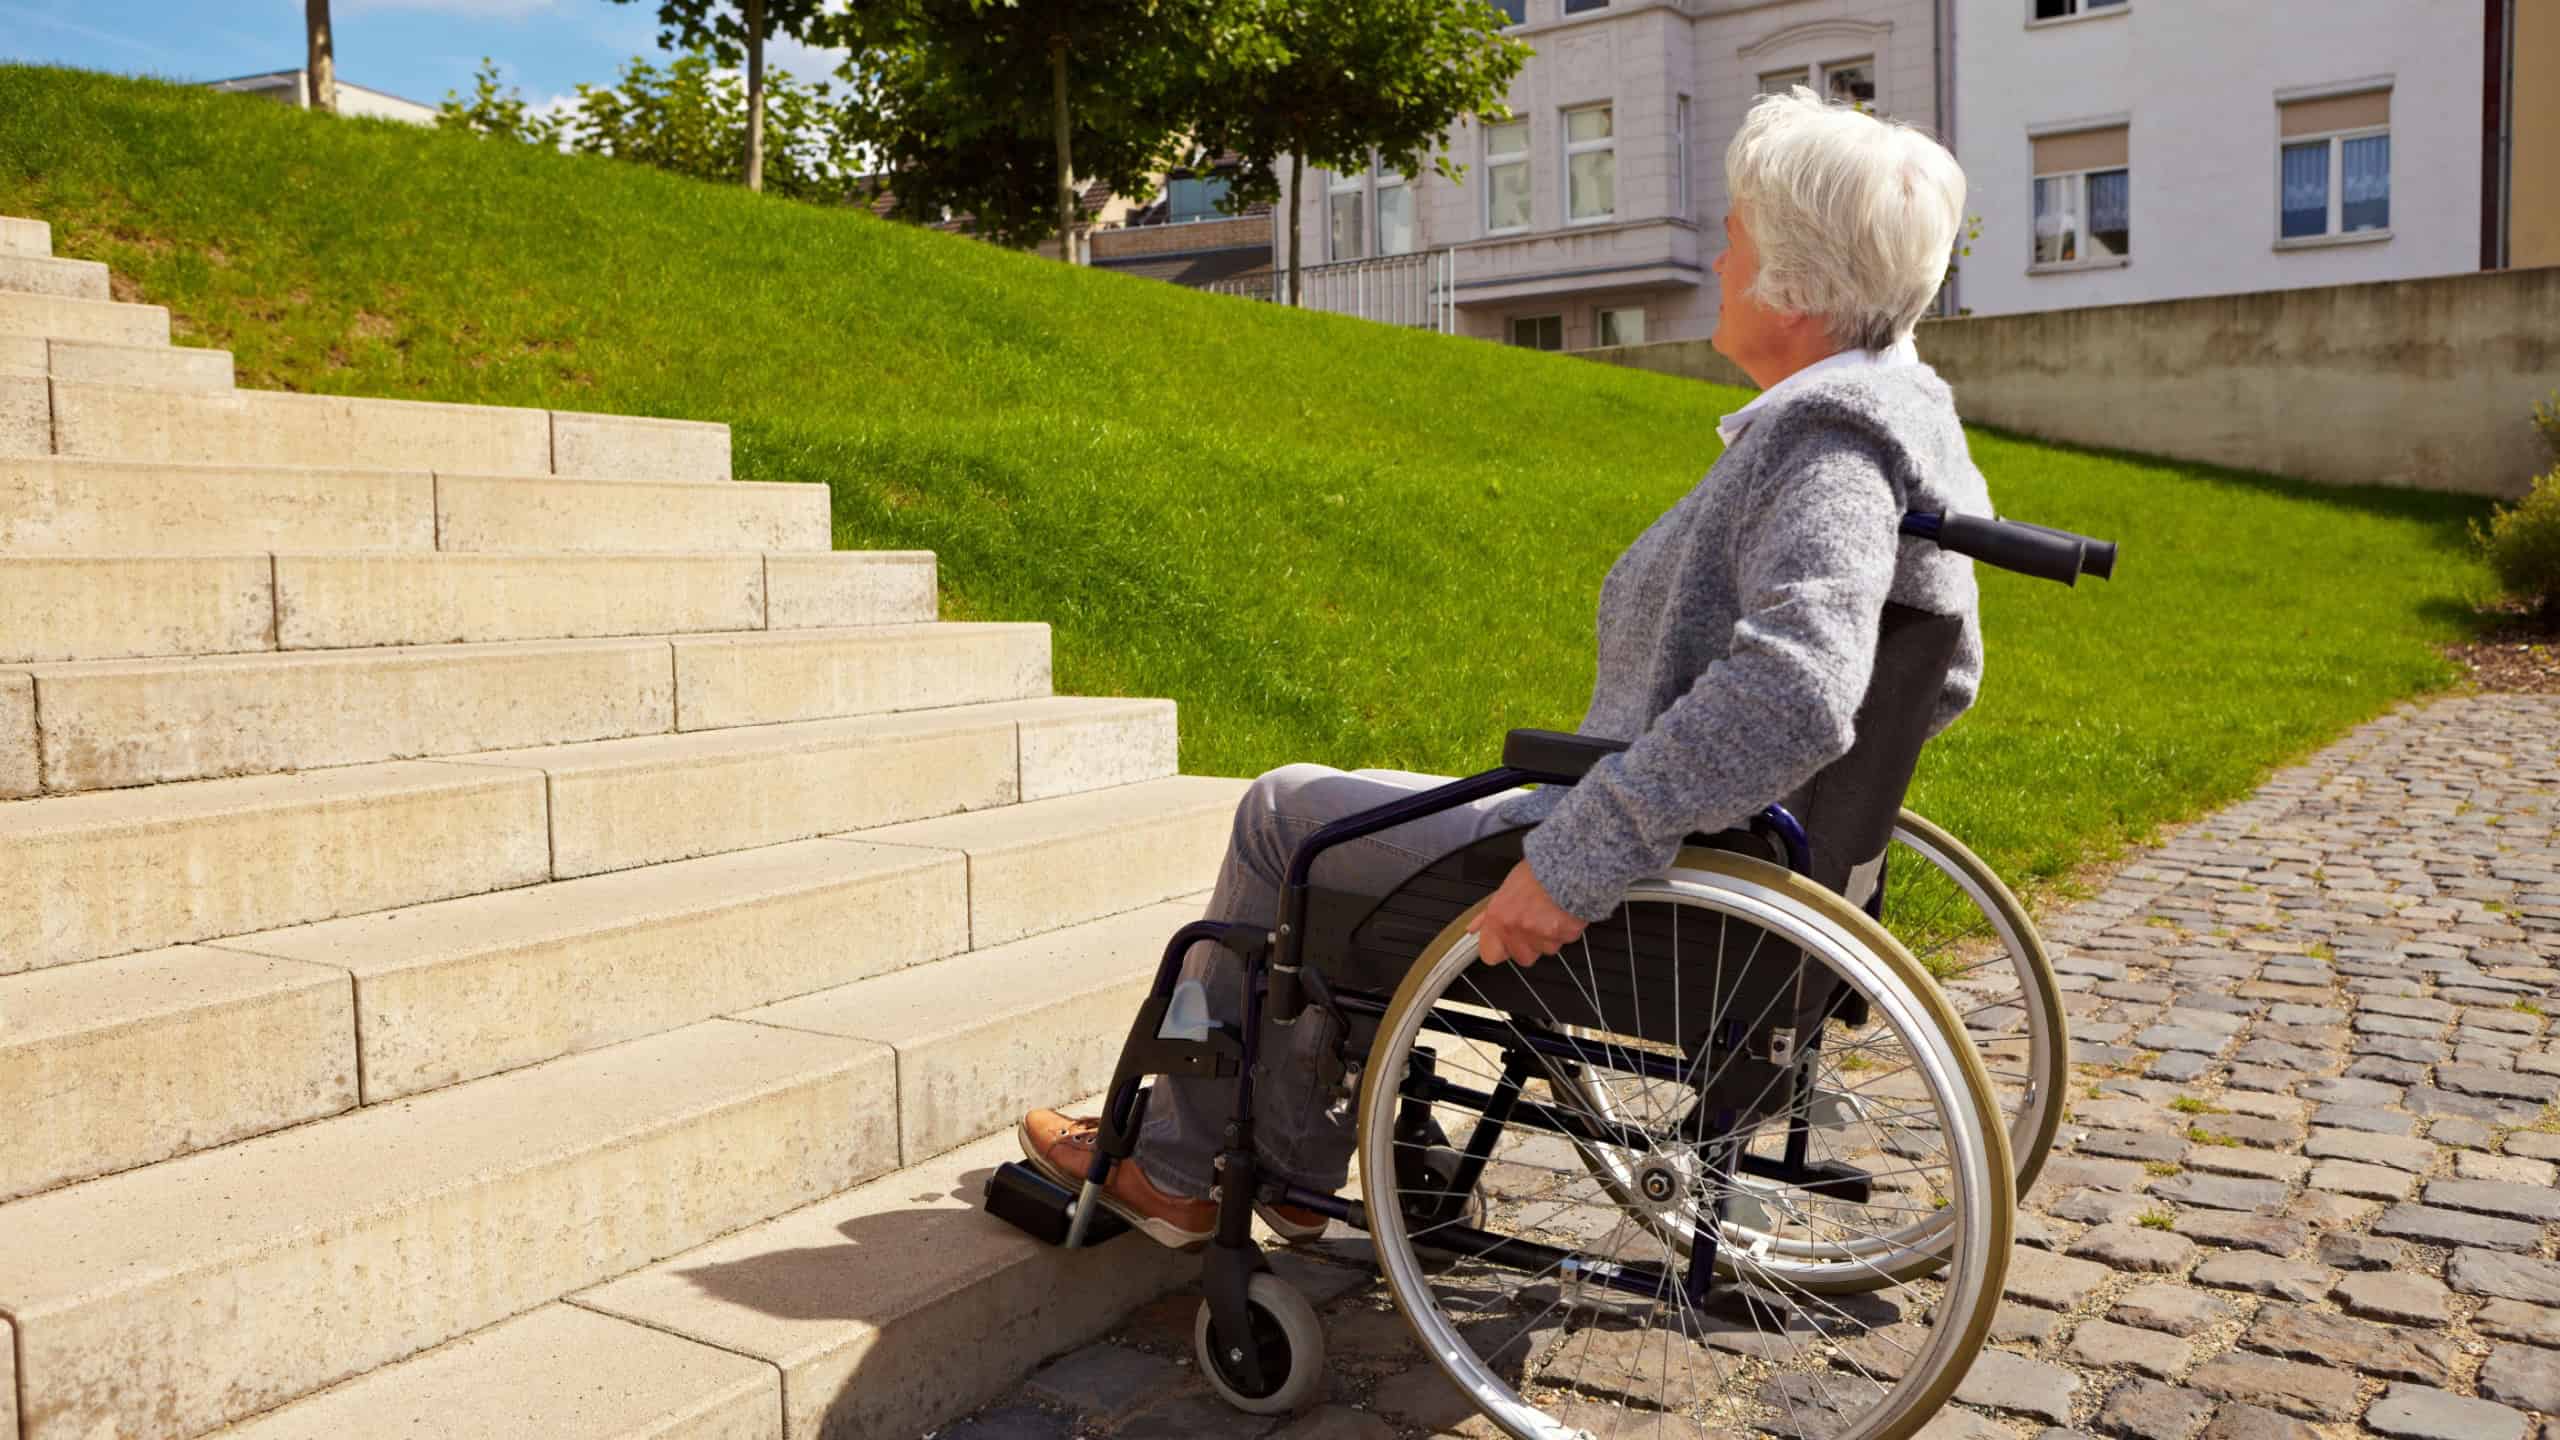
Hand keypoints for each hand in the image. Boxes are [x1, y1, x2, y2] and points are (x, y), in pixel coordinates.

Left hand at [1468, 860, 1587, 966]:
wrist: (1566, 862)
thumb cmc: (1536, 872)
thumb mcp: (1504, 890)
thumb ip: (1487, 915)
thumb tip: (1473, 928)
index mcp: (1498, 919)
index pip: (1489, 955)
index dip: (1500, 949)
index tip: (1505, 942)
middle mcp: (1517, 929)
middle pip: (1522, 957)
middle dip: (1529, 945)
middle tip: (1534, 922)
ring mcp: (1541, 935)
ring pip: (1546, 949)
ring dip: (1549, 937)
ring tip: (1551, 912)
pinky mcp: (1565, 934)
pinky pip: (1565, 940)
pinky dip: (1566, 929)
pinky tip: (1564, 911)